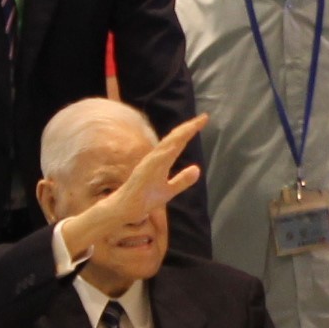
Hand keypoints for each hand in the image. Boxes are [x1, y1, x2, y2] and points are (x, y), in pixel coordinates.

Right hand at [56, 117, 208, 263]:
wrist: (124, 210)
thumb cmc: (143, 199)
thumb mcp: (169, 191)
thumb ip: (182, 180)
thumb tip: (197, 169)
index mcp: (161, 160)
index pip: (178, 142)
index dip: (190, 131)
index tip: (204, 119)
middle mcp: (154, 159)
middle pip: (173, 140)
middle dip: (188, 128)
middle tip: (204, 117)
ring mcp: (147, 166)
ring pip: (164, 147)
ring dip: (178, 136)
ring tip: (192, 126)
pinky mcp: (141, 175)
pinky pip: (153, 162)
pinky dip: (164, 153)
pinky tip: (173, 146)